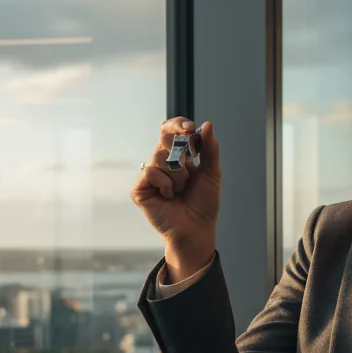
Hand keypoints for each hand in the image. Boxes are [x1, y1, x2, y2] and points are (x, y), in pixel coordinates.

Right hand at [131, 118, 220, 276]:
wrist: (197, 228)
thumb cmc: (204, 204)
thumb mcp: (211, 172)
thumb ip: (210, 149)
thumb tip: (207, 125)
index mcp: (175, 157)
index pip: (170, 131)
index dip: (177, 125)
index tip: (190, 128)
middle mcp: (160, 163)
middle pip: (165, 140)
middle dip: (182, 155)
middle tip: (189, 174)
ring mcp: (148, 176)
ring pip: (159, 156)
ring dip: (178, 174)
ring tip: (180, 190)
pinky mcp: (140, 189)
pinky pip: (151, 172)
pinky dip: (166, 184)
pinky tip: (169, 197)